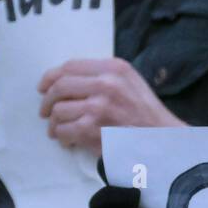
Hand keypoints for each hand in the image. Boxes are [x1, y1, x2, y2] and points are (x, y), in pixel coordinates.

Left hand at [38, 57, 185, 155]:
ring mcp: (98, 107)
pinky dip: (62, 138)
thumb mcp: (131, 83)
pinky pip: (62, 131)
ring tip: (60, 130)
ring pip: (57, 111)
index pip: (69, 66)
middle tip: (46, 112)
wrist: (163, 141)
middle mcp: (106, 84)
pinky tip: (70, 141)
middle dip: (47, 102)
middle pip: (59, 87)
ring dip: (54, 124)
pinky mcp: (93, 129)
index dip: (50, 77)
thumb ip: (104, 75)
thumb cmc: (147, 114)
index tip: (44, 88)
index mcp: (114, 68)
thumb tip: (65, 79)